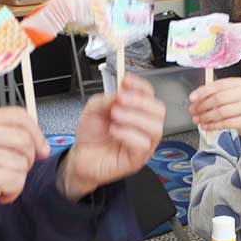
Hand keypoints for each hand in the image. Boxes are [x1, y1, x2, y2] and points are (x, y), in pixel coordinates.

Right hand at [0, 108, 49, 225]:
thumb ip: (6, 135)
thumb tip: (41, 143)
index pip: (19, 116)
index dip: (36, 133)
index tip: (41, 148)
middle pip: (26, 141)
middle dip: (26, 160)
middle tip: (10, 170)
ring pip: (23, 164)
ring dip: (16, 179)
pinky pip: (17, 182)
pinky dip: (11, 192)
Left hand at [57, 75, 164, 201]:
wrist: (81, 157)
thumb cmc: (91, 135)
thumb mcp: (94, 109)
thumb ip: (107, 99)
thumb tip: (121, 93)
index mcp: (136, 112)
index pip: (149, 94)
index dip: (140, 86)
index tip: (126, 80)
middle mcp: (143, 127)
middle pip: (159, 110)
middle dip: (140, 101)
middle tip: (121, 99)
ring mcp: (143, 144)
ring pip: (155, 128)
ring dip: (133, 117)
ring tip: (115, 115)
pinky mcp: (137, 159)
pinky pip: (143, 145)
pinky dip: (128, 134)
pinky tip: (114, 131)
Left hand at [189, 78, 240, 148]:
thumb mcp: (232, 96)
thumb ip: (215, 94)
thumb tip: (196, 98)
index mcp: (238, 83)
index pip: (217, 85)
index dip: (202, 92)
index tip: (192, 98)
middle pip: (218, 98)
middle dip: (202, 106)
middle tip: (193, 111)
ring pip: (220, 112)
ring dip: (206, 117)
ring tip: (198, 120)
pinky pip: (225, 123)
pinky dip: (213, 125)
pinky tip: (206, 126)